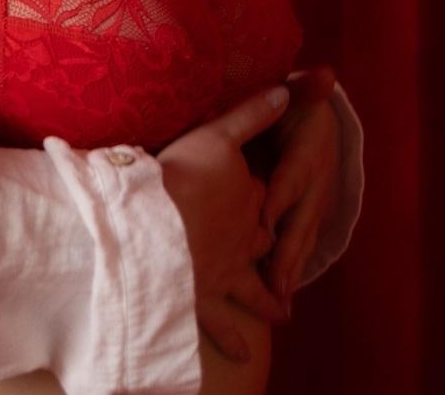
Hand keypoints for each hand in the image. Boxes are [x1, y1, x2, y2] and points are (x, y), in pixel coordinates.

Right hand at [157, 84, 291, 362]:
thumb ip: (252, 113)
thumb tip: (290, 90)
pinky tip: (241, 355)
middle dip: (272, 248)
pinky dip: (231, 340)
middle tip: (282, 260)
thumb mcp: (217, 134)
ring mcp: (225, 274)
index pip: (263, 194)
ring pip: (252, 290)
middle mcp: (244, 240)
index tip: (263, 192)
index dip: (263, 192)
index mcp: (248, 199)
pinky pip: (220, 325)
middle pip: (263, 242)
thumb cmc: (182, 177)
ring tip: (282, 316)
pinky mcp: (202, 300)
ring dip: (267, 302)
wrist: (154, 227)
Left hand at [259, 67, 340, 311]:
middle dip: (287, 252)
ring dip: (289, 269)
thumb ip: (301, 87)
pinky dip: (289, 269)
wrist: (318, 119)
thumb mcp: (295, 94)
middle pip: (300, 221)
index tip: (263, 218)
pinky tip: (274, 296)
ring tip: (277, 301)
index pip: (292, 178)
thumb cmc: (296, 107)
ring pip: (301, 240)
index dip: (279, 198)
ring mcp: (314, 203)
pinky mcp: (306, 216)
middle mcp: (316, 183)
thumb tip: (327, 73)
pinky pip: (298, 245)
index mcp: (310, 152)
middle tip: (275, 282)